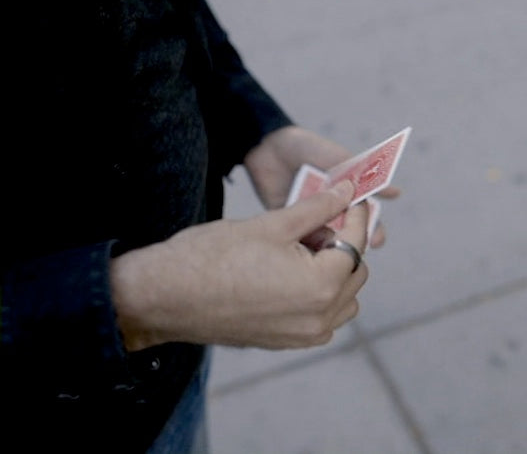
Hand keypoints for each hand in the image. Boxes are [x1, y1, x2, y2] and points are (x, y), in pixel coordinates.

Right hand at [110, 180, 369, 350]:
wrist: (164, 296)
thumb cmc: (212, 256)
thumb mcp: (272, 224)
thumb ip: (318, 208)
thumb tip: (347, 190)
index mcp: (321, 285)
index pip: (356, 244)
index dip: (356, 216)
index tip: (352, 197)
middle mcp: (320, 317)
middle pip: (355, 272)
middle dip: (343, 242)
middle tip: (318, 220)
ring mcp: (305, 335)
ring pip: (343, 298)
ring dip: (334, 270)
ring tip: (302, 246)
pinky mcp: (288, 342)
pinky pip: (323, 317)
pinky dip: (320, 294)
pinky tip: (292, 271)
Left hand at [244, 125, 399, 247]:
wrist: (265, 146)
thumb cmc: (305, 147)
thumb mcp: (336, 158)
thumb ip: (362, 175)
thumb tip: (396, 193)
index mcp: (345, 191)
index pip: (366, 213)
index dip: (372, 227)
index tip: (376, 239)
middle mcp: (330, 206)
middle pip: (348, 229)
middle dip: (356, 241)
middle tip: (361, 251)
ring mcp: (310, 215)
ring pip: (326, 237)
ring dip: (332, 246)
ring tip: (337, 257)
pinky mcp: (290, 222)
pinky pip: (302, 237)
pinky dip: (308, 246)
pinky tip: (312, 256)